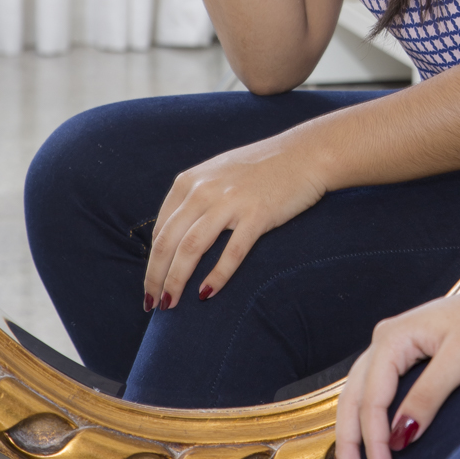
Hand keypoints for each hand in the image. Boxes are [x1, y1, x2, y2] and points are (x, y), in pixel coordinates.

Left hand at [143, 127, 330, 310]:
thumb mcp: (218, 174)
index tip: (154, 282)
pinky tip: (207, 294)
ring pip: (191, 249)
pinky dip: (216, 276)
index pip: (160, 230)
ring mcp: (230, 202)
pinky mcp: (257, 215)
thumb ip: (195, 197)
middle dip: (155, 278)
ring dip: (176, 281)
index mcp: (190, 181)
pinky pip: (231, 252)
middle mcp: (204, 190)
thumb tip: (176, 234)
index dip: (152, 261)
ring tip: (170, 305)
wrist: (307, 153)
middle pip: (168, 242)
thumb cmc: (263, 167)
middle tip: (153, 304)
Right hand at [335, 282, 459, 458]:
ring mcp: (398, 348)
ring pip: (361, 395)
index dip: (373, 442)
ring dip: (355, 434)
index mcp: (393, 336)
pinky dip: (372, 420)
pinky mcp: (412, 358)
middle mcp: (387, 339)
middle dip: (350, 443)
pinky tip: (373, 443)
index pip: (371, 398)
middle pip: (355, 398)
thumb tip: (397, 439)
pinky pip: (379, 393)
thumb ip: (428, 396)